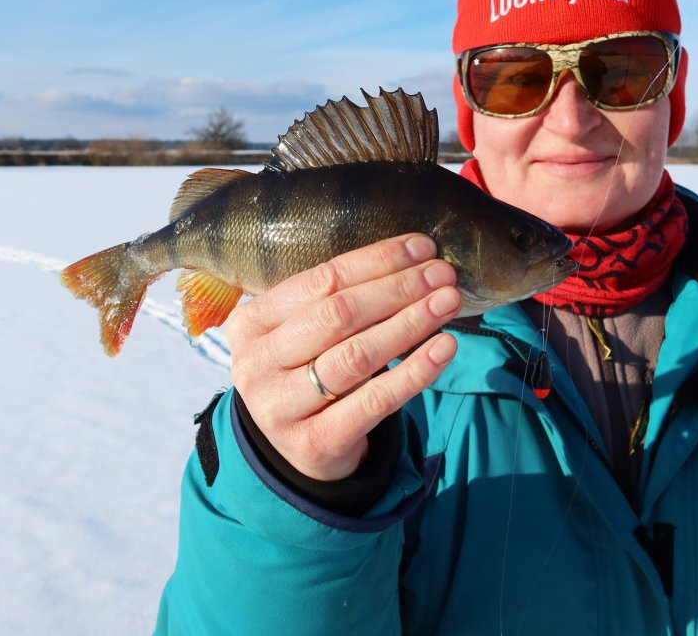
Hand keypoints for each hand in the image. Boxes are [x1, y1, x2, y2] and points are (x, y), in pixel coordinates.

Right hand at [227, 234, 460, 481]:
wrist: (299, 449)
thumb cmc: (309, 372)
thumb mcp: (305, 333)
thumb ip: (340, 299)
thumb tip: (417, 261)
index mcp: (250, 323)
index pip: (322, 279)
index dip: (378, 261)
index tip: (424, 248)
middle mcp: (256, 365)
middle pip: (339, 315)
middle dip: (399, 289)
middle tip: (443, 274)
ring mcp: (280, 408)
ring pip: (357, 356)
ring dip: (410, 323)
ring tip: (448, 303)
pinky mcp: (314, 443)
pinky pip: (375, 401)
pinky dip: (415, 371)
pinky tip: (444, 348)